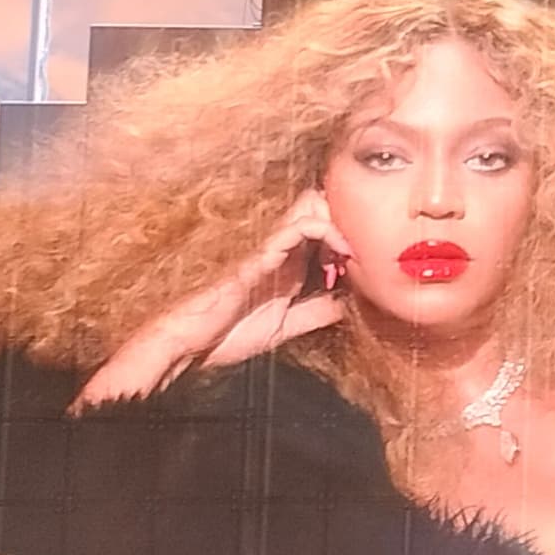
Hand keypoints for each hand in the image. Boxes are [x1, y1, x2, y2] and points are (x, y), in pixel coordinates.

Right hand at [74, 191, 352, 410]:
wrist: (189, 346)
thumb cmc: (227, 335)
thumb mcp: (286, 326)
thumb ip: (315, 312)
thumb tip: (349, 302)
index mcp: (286, 263)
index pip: (323, 230)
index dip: (349, 239)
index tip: (365, 266)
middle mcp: (279, 249)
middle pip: (319, 209)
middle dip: (348, 224)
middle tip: (362, 254)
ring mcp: (269, 248)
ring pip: (312, 209)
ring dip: (339, 224)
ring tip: (352, 252)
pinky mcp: (259, 254)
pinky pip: (296, 228)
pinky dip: (326, 232)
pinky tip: (342, 253)